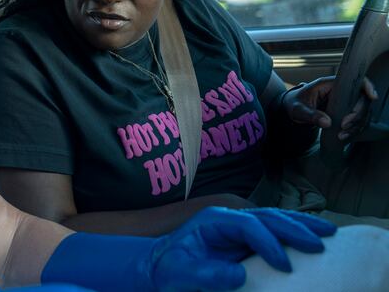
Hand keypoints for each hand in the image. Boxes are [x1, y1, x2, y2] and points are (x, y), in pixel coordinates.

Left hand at [150, 207, 335, 290]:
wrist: (161, 268)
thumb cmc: (168, 270)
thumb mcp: (179, 274)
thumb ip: (204, 274)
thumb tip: (239, 275)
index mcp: (212, 221)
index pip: (247, 224)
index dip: (268, 242)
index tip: (284, 265)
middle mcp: (228, 219)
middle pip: (266, 216)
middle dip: (295, 228)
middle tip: (321, 244)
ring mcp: (239, 228)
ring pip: (275, 220)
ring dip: (302, 226)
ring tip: (329, 234)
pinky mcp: (246, 240)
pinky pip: (275, 233)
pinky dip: (295, 234)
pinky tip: (314, 239)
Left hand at [282, 76, 376, 138]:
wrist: (292, 108)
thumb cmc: (295, 103)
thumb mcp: (298, 109)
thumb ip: (311, 115)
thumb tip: (326, 122)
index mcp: (329, 84)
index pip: (354, 80)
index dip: (366, 86)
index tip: (372, 97)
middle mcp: (340, 92)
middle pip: (362, 99)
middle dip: (358, 114)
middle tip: (345, 125)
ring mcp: (344, 102)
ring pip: (361, 112)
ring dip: (356, 124)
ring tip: (342, 134)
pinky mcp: (344, 113)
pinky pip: (356, 121)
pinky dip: (353, 130)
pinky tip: (343, 136)